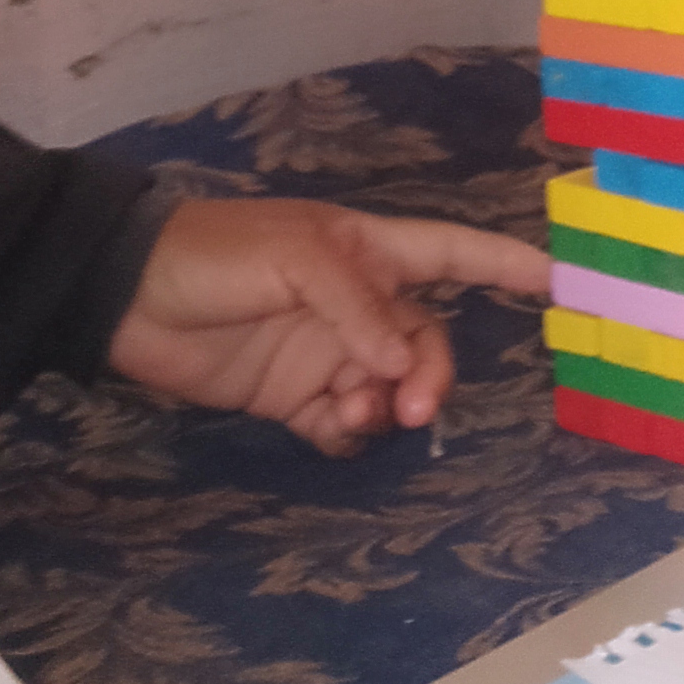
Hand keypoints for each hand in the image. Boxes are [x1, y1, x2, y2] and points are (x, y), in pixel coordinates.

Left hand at [106, 197, 552, 454]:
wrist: (126, 295)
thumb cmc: (218, 252)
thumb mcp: (297, 259)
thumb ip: (358, 309)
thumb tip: (405, 365)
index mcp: (367, 251)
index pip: (452, 253)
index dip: (503, 264)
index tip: (557, 283)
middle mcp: (357, 304)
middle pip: (425, 341)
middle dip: (430, 373)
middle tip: (412, 407)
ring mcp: (325, 351)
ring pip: (389, 388)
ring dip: (386, 407)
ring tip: (352, 413)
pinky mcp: (289, 395)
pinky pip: (342, 421)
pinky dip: (347, 432)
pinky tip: (329, 428)